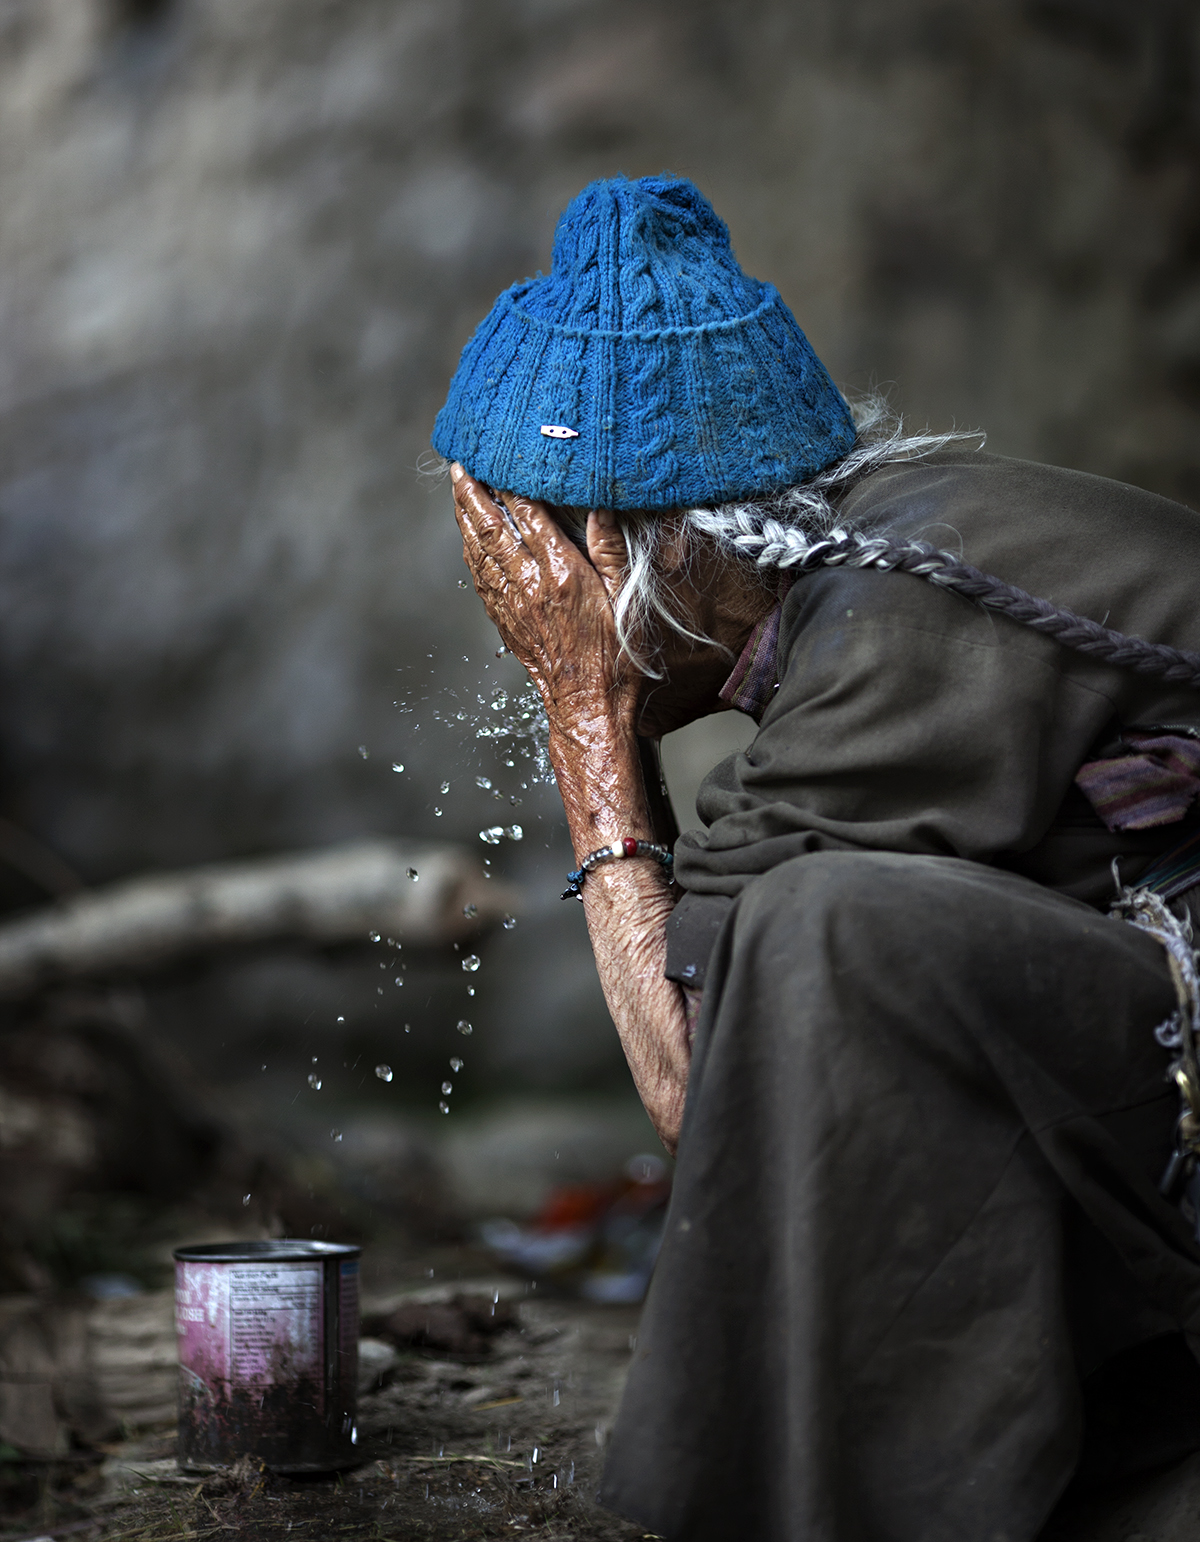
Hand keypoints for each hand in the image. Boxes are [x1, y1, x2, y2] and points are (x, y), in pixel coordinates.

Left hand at [451, 465, 636, 729]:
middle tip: (460, 463)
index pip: (528, 515)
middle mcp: (529, 585)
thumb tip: (601, 506)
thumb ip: (611, 549)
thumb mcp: (627, 599)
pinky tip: (469, 540)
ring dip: (465, 517)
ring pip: (480, 551)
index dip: (512, 483)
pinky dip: (471, 551)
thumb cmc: (615, 658)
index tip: (502, 457)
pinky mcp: (506, 622)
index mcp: (560, 574)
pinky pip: (480, 577)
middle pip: (491, 528)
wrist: (589, 706)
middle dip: (473, 492)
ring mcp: (513, 604)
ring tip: (457, 490)